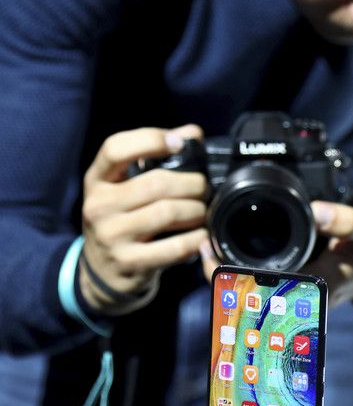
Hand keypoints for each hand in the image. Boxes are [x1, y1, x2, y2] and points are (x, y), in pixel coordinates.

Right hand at [80, 125, 208, 313]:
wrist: (101, 272)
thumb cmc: (121, 220)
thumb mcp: (125, 187)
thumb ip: (154, 157)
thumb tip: (192, 133)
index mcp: (96, 180)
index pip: (115, 148)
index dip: (150, 140)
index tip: (179, 143)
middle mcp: (98, 205)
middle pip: (155, 182)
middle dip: (191, 183)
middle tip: (204, 188)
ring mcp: (111, 236)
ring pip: (167, 212)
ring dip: (196, 210)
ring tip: (203, 211)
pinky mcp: (128, 262)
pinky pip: (173, 247)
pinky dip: (195, 239)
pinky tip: (201, 236)